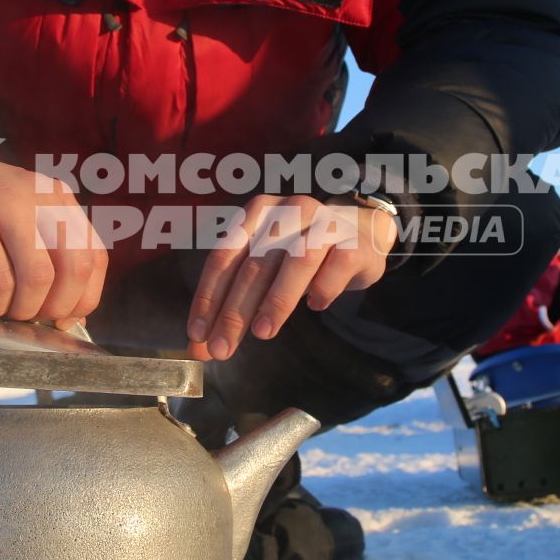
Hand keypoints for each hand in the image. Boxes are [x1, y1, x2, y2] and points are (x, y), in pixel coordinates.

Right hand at [0, 128, 107, 325]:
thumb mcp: (18, 225)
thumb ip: (49, 260)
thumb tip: (72, 316)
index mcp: (57, 198)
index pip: (94, 254)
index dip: (86, 296)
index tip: (67, 319)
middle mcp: (39, 197)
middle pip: (75, 266)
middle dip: (59, 307)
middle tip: (36, 321)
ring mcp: (4, 206)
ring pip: (39, 276)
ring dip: (24, 310)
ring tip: (6, 315)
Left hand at [186, 194, 395, 360]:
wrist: (361, 232)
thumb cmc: (302, 252)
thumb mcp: (266, 267)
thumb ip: (234, 301)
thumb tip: (201, 347)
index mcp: (257, 212)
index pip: (224, 257)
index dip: (208, 297)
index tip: (198, 335)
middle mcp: (289, 211)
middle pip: (254, 265)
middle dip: (234, 312)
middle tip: (222, 348)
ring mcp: (325, 223)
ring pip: (296, 262)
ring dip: (276, 300)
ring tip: (262, 333)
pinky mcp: (355, 242)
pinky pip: (336, 267)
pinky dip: (322, 290)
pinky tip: (315, 307)